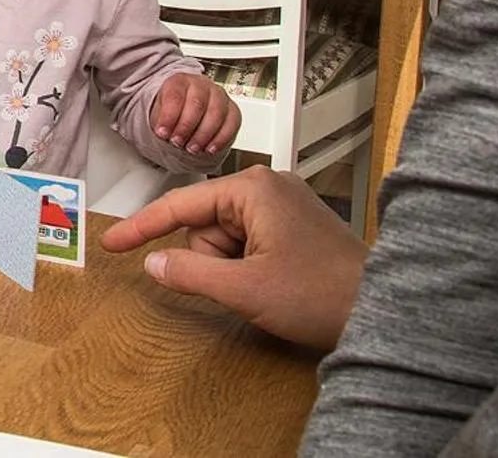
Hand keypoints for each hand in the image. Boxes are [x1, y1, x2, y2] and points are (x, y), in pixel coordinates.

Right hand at [99, 166, 365, 350]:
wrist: (385, 312)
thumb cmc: (322, 294)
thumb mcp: (244, 288)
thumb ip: (190, 272)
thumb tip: (154, 263)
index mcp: (253, 188)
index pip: (180, 203)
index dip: (142, 227)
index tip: (112, 244)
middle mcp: (269, 186)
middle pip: (206, 224)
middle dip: (213, 260)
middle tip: (248, 285)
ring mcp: (285, 204)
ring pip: (226, 238)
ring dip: (234, 267)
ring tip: (270, 286)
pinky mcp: (295, 224)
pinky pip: (249, 242)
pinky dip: (250, 266)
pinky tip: (277, 282)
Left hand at [150, 74, 239, 156]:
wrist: (188, 110)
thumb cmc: (174, 110)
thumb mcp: (160, 112)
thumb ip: (161, 121)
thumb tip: (163, 132)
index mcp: (180, 81)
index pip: (175, 96)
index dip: (168, 117)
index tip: (162, 133)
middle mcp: (202, 85)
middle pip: (197, 104)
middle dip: (186, 127)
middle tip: (177, 142)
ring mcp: (220, 96)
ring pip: (216, 113)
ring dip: (203, 135)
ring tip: (191, 148)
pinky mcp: (233, 110)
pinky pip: (232, 123)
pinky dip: (220, 139)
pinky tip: (209, 149)